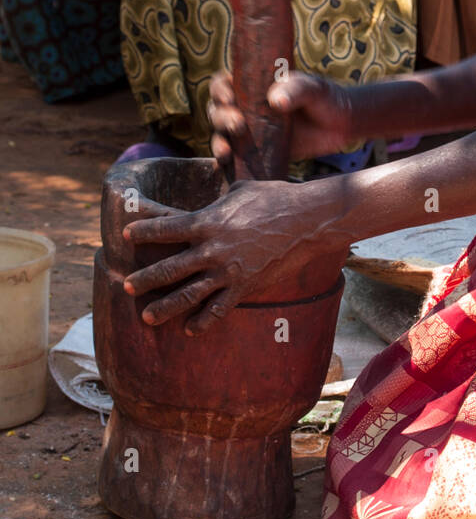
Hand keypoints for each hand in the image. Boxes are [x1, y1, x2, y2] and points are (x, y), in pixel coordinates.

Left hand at [122, 178, 349, 334]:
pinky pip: (219, 309)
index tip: (126, 234)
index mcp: (208, 222)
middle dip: (145, 279)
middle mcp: (212, 249)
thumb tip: (216, 189)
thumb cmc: (275, 198)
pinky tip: (190, 329)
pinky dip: (203, 321)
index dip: (144, 231)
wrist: (306, 220)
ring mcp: (228, 271)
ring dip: (166, 307)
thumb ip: (221, 197)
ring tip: (147, 317)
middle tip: (127, 286)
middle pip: (169, 269)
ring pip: (189, 295)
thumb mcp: (241, 190)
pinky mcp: (244, 286)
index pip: (166, 228)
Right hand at [208, 70, 355, 171]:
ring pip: (221, 135)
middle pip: (217, 110)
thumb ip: (296, 89)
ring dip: (218, 142)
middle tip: (238, 126)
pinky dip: (227, 163)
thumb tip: (275, 101)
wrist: (341, 125)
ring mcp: (250, 131)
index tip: (229, 99)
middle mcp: (245, 107)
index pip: (222, 83)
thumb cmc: (325, 98)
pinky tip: (227, 167)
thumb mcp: (313, 88)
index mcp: (252, 85)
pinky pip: (235, 157)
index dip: (219, 90)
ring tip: (226, 153)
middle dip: (220, 118)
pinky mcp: (257, 152)